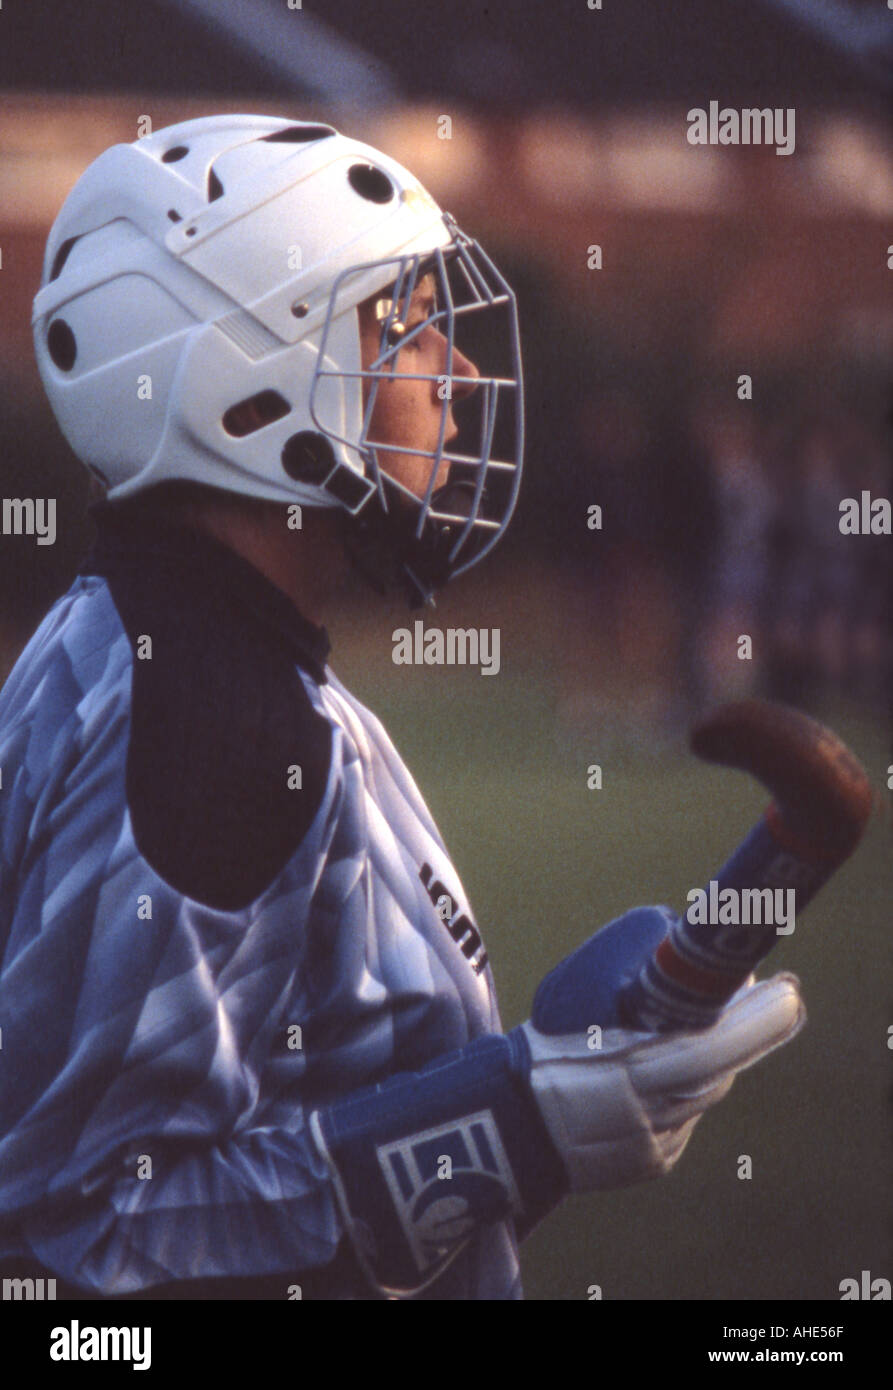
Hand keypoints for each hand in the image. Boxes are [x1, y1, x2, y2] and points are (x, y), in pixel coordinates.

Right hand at [515, 908, 805, 1192]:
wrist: (511, 1116)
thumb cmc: (550, 1037)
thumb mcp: (584, 987)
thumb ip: (644, 971)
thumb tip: (698, 949)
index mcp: (626, 1069)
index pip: (708, 1049)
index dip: (754, 1023)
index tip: (788, 991)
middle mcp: (647, 1114)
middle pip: (717, 1069)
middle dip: (750, 1028)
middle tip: (776, 993)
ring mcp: (654, 1143)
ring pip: (706, 1091)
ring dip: (714, 1053)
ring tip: (705, 1019)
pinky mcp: (655, 1161)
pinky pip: (684, 1114)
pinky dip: (680, 1088)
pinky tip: (657, 1071)